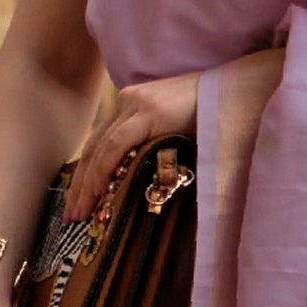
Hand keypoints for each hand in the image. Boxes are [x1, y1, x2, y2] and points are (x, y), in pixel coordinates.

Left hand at [64, 73, 200, 223]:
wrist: (236, 92)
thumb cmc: (214, 117)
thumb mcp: (178, 134)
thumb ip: (158, 149)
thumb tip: (144, 183)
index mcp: (131, 105)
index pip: (100, 144)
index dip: (86, 175)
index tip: (79, 202)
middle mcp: (127, 102)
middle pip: (93, 148)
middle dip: (79, 184)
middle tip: (71, 215)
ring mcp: (136, 104)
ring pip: (100, 149)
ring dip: (87, 184)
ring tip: (80, 212)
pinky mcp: (148, 112)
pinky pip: (116, 144)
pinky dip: (103, 170)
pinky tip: (96, 192)